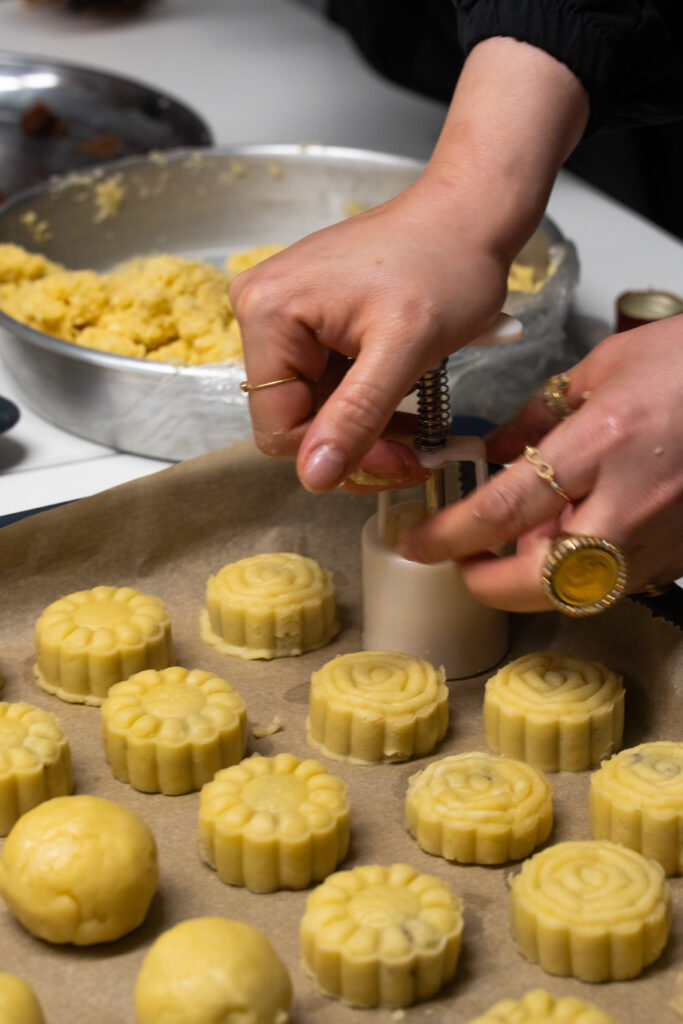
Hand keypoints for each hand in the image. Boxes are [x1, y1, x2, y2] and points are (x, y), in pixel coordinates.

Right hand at [229, 38, 588, 494]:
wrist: (468, 211)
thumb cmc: (445, 265)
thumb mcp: (403, 350)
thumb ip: (355, 415)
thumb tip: (313, 478)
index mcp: (268, 314)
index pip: (278, 426)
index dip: (335, 456)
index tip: (398, 463)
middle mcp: (261, 311)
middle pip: (294, 417)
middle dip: (355, 446)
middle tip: (414, 457)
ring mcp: (284, 312)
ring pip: (314, 406)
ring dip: (365, 429)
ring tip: (418, 433)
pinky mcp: (309, 316)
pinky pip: (326, 381)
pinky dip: (364, 403)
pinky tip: (403, 405)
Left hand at [398, 316, 682, 609]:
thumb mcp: (601, 369)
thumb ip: (538, 416)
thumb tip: (493, 452)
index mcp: (602, 443)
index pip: (505, 509)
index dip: (450, 534)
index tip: (418, 540)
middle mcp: (633, 502)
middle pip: (539, 582)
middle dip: (486, 584)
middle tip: (465, 560)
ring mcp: (663, 537)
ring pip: (578, 593)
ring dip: (534, 579)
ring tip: (521, 540)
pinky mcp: (681, 554)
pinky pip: (617, 582)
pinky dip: (582, 572)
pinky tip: (575, 538)